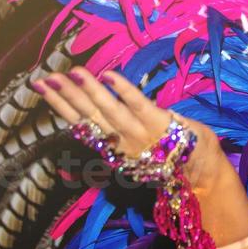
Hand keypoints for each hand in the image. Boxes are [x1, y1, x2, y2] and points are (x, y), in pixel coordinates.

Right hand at [31, 66, 228, 190]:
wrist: (204, 175)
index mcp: (115, 146)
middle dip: (65, 96)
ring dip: (88, 91)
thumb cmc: (173, 160)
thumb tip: (90, 149)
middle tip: (43, 79)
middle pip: (89, 115)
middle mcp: (122, 140)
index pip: (83, 124)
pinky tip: (108, 74)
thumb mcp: (138, 161)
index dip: (62, 106)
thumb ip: (118, 147)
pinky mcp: (160, 123)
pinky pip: (138, 104)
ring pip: (108, 109)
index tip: (43, 89)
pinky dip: (123, 90)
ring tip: (71, 73)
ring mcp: (140, 132)